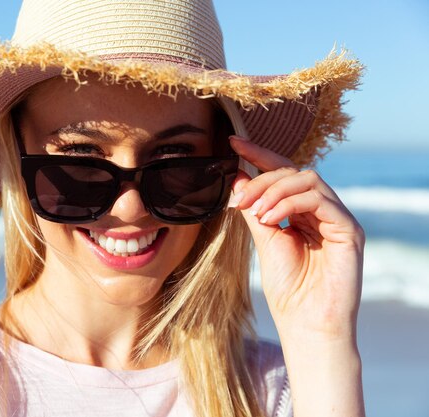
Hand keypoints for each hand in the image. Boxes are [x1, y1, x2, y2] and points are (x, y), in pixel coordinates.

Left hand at [228, 136, 364, 341]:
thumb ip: (255, 209)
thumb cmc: (287, 288)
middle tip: (238, 199)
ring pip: (307, 179)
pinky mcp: (348, 229)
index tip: (232, 142)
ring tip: (254, 213)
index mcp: (301, 212)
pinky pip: (319, 199)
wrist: (305, 323)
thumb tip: (238, 178)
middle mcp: (322, 210)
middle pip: (293, 171)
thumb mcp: (265, 240)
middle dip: (261, 178)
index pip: (283, 172)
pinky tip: (271, 219)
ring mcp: (337, 218)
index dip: (258, 155)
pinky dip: (290, 203)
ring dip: (274, 190)